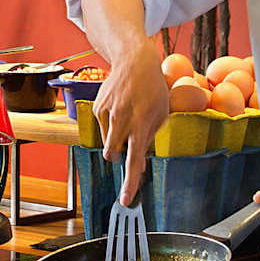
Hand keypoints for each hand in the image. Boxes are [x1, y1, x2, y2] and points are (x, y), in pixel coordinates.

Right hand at [91, 46, 168, 205]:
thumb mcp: (162, 113)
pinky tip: (119, 107)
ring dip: (116, 138)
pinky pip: (102, 128)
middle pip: (114, 154)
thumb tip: (141, 158)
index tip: (125, 199)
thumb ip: (150, 136)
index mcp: (142, 123)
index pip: (135, 160)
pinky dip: (110, 124)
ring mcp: (107, 113)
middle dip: (120, 155)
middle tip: (129, 141)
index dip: (130, 182)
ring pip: (107, 142)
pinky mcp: (97, 108)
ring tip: (127, 115)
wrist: (134, 61)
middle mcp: (122, 120)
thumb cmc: (153, 88)